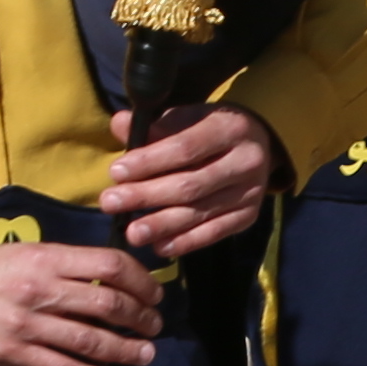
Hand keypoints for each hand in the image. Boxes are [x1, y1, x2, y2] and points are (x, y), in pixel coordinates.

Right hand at [0, 237, 159, 365]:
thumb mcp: (23, 252)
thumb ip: (62, 264)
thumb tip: (107, 277)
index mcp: (46, 259)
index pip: (109, 266)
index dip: (140, 280)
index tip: (152, 292)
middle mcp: (40, 290)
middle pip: (108, 305)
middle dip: (140, 318)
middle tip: (154, 325)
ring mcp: (27, 325)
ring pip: (90, 341)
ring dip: (125, 350)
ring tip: (144, 354)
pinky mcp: (13, 353)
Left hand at [112, 101, 285, 260]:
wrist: (256, 144)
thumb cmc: (209, 129)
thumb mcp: (186, 119)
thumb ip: (153, 126)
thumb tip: (120, 124)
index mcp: (231, 128)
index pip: (185, 148)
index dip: (149, 162)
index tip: (116, 172)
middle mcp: (247, 160)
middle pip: (190, 184)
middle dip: (147, 195)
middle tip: (111, 203)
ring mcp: (251, 192)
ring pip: (200, 211)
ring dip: (162, 224)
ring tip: (132, 232)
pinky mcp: (248, 216)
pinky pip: (214, 233)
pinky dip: (186, 241)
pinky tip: (160, 246)